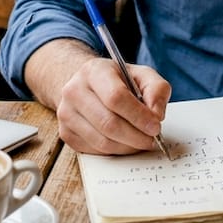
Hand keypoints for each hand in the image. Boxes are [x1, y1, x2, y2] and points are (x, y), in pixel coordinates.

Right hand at [56, 58, 170, 154]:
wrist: (88, 86)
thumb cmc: (117, 81)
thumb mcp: (142, 75)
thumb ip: (156, 90)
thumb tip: (156, 115)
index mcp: (94, 71)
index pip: (116, 97)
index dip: (138, 116)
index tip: (155, 126)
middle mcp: (74, 90)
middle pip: (108, 123)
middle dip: (136, 136)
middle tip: (151, 139)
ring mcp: (66, 113)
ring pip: (102, 141)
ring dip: (127, 147)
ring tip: (141, 141)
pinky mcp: (66, 133)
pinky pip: (95, 151)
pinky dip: (115, 151)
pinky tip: (125, 143)